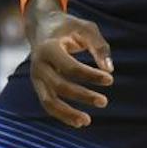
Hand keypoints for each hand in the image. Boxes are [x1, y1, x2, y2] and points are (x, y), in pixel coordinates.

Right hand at [25, 0, 113, 128]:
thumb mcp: (85, 28)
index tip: (110, 79)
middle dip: (83, 95)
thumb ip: (99, 46)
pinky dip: (61, 115)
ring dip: (68, 113)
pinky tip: (78, 122)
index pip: (70, 67)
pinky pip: (48, 104)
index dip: (90, 76)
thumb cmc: (68, 27)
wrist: (42, 25)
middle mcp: (38, 64)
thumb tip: (109, 70)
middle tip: (104, 102)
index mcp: (48, 47)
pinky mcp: (38, 85)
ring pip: (49, 101)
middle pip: (60, 85)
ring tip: (87, 121)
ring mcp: (36, 77)